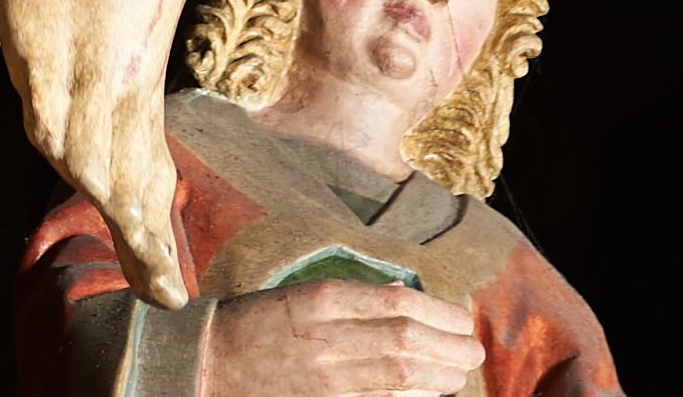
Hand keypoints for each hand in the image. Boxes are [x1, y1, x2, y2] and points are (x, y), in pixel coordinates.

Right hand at [205, 276, 479, 392]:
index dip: (439, 313)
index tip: (462, 318)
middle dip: (449, 347)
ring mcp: (327, 380)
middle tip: (473, 350)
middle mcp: (328, 339)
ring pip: (399, 378)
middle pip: (406, 343)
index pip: (397, 304)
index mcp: (323, 300)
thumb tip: (407, 301)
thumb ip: (354, 299)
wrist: (209, 364)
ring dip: (439, 376)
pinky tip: (429, 394)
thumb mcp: (304, 296)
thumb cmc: (258, 324)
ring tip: (460, 373)